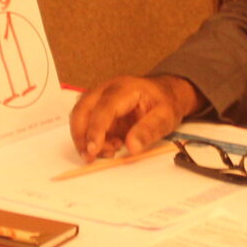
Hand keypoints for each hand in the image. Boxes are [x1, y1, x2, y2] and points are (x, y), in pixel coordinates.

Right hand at [69, 73, 199, 158]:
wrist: (166, 93)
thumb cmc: (165, 102)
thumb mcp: (165, 117)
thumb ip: (148, 131)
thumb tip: (132, 147)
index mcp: (125, 88)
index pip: (104, 108)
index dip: (96, 129)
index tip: (93, 149)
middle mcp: (107, 90)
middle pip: (82, 109)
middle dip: (81, 135)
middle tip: (88, 157)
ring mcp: (101, 99)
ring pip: (81, 117)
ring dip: (85, 138)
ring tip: (109, 152)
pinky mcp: (100, 110)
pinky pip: (88, 125)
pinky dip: (93, 139)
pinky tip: (110, 147)